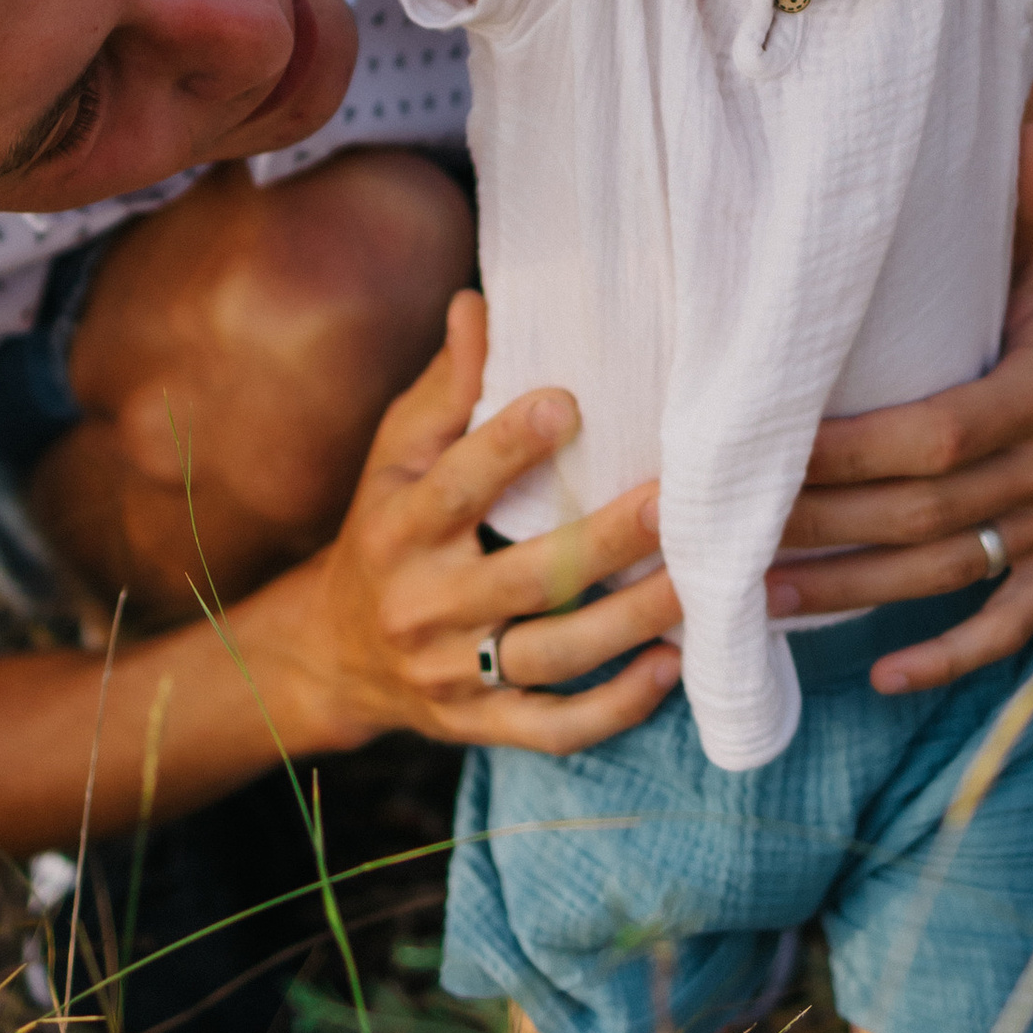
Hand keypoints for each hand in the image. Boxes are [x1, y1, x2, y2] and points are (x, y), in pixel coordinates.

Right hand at [307, 292, 681, 750]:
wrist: (332, 654)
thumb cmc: (383, 530)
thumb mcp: (394, 458)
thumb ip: (444, 388)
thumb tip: (479, 303)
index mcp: (400, 527)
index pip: (457, 484)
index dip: (509, 445)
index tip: (571, 402)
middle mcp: (424, 604)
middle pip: (527, 575)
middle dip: (607, 539)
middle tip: (679, 501)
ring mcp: (454, 673)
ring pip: (553, 654)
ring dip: (633, 621)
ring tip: (701, 583)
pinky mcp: (480, 725)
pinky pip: (554, 729)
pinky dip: (615, 707)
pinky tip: (673, 666)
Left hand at [766, 124, 1032, 691]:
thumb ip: (1032, 203)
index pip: (932, 436)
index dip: (843, 458)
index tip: (755, 462)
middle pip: (923, 514)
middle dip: (816, 531)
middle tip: (716, 539)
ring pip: (946, 570)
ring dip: (847, 592)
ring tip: (750, 597)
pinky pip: (1013, 622)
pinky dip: (951, 655)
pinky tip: (881, 676)